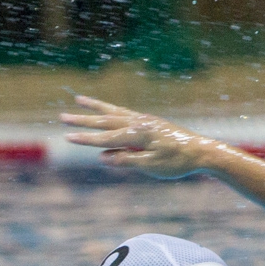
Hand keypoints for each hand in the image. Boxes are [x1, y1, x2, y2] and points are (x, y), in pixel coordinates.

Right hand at [59, 96, 213, 178]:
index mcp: (138, 134)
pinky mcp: (149, 122)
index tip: (67, 137)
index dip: (86, 139)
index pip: (106, 138)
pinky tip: (104, 110)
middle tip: (62, 116)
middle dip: (83, 119)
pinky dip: (110, 110)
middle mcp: (139, 123)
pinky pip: (124, 113)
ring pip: (114, 112)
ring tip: (78, 99)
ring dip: (95, 107)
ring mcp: (144, 120)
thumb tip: (103, 157)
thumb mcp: (152, 166)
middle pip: (105, 120)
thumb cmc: (177, 162)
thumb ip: (127, 160)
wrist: (201, 151)